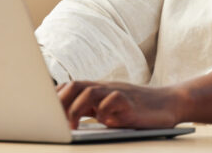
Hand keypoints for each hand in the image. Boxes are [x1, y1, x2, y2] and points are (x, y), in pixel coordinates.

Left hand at [56, 80, 184, 129]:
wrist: (170, 103)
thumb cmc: (138, 109)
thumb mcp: (110, 109)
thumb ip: (91, 110)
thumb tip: (67, 118)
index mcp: (98, 90)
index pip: (70, 87)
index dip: (54, 97)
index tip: (41, 111)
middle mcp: (105, 88)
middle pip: (76, 85)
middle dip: (60, 101)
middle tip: (52, 120)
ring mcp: (118, 93)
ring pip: (90, 91)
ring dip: (76, 108)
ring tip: (71, 126)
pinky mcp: (131, 102)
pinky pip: (114, 100)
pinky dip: (104, 110)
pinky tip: (102, 120)